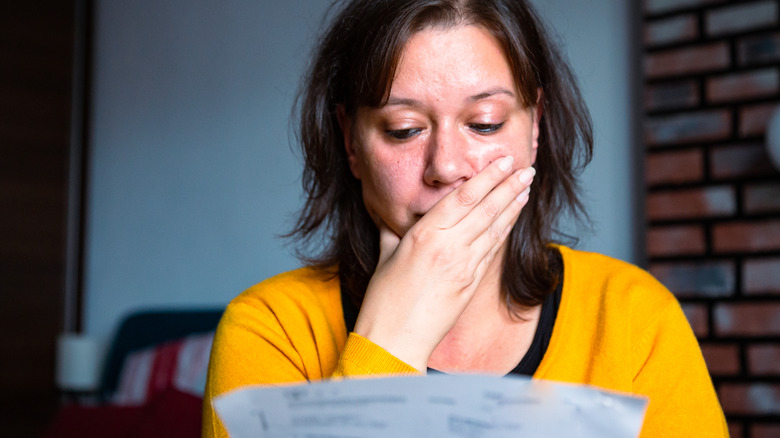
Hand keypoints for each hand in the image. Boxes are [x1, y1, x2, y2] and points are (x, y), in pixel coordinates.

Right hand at [353, 156, 534, 370]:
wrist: (395, 340)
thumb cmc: (384, 301)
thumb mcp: (385, 257)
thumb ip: (392, 232)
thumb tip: (393, 218)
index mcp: (423, 235)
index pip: (462, 198)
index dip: (486, 178)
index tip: (501, 162)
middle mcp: (448, 247)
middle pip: (485, 209)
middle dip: (508, 186)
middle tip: (526, 168)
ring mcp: (463, 267)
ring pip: (494, 229)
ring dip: (513, 206)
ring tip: (526, 187)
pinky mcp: (471, 284)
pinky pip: (492, 251)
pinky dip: (505, 231)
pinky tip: (513, 219)